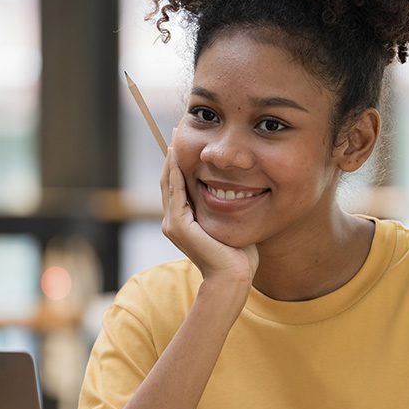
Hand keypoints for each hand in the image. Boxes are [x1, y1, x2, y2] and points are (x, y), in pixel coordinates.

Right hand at [160, 144, 258, 286]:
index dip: (180, 163)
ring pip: (169, 183)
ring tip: (175, 137)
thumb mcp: (231, 224)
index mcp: (184, 222)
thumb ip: (229, 208)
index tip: (185, 141)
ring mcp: (173, 224)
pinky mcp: (179, 225)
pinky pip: (175, 192)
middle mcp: (173, 222)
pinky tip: (177, 155)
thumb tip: (239, 191)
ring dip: (171, 159)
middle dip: (172, 155)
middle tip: (177, 130)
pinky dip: (174, 172)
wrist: (233, 278)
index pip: (178, 186)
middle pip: (169, 181)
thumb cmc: (239, 257)